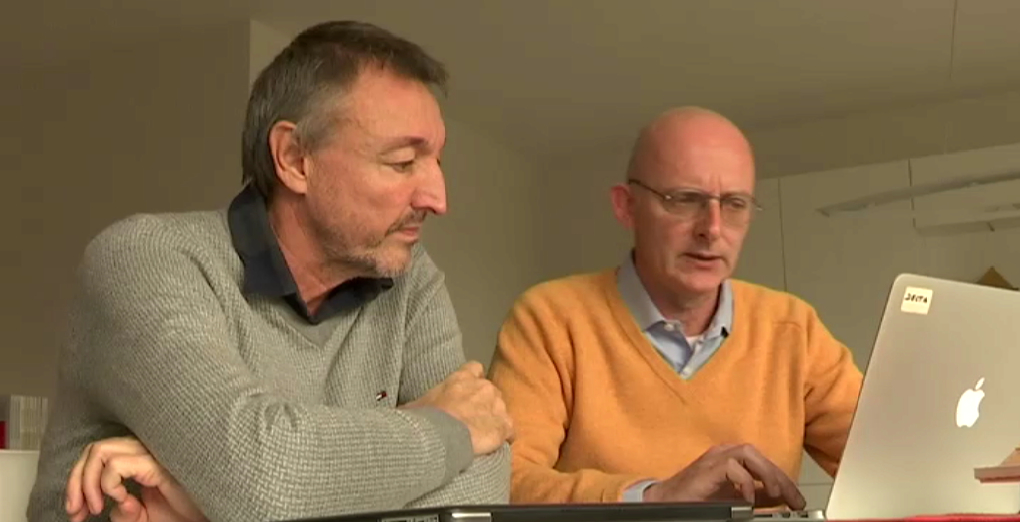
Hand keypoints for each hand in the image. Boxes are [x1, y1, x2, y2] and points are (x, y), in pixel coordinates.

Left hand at [66, 436, 205, 521]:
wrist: (207, 514)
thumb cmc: (183, 513)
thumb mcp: (142, 517)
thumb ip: (122, 511)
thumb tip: (112, 504)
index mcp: (139, 459)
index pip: (97, 454)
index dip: (77, 482)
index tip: (76, 513)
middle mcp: (143, 450)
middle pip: (93, 450)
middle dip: (75, 482)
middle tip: (77, 512)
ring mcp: (150, 453)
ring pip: (99, 452)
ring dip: (87, 484)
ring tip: (96, 508)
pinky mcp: (155, 463)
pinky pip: (116, 466)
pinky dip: (108, 486)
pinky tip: (123, 501)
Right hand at [404, 361, 514, 454]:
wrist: (441, 436)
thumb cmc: (425, 419)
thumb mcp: (415, 405)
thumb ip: (419, 404)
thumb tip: (404, 412)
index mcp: (462, 378)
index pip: (475, 368)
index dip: (474, 379)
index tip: (469, 391)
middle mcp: (483, 387)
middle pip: (491, 391)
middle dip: (485, 403)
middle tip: (472, 419)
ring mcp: (496, 406)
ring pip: (502, 410)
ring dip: (494, 420)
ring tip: (482, 436)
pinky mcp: (504, 426)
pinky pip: (510, 431)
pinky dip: (505, 437)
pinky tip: (496, 445)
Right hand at [643, 444, 805, 509]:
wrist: (664, 503)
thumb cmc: (695, 500)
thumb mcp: (733, 500)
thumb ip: (756, 497)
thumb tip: (780, 499)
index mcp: (731, 460)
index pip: (764, 464)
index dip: (784, 481)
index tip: (798, 500)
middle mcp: (723, 454)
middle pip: (758, 454)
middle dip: (780, 477)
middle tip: (793, 500)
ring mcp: (714, 459)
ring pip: (748, 453)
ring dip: (766, 474)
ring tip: (776, 494)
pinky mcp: (706, 468)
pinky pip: (731, 467)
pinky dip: (744, 483)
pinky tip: (748, 499)